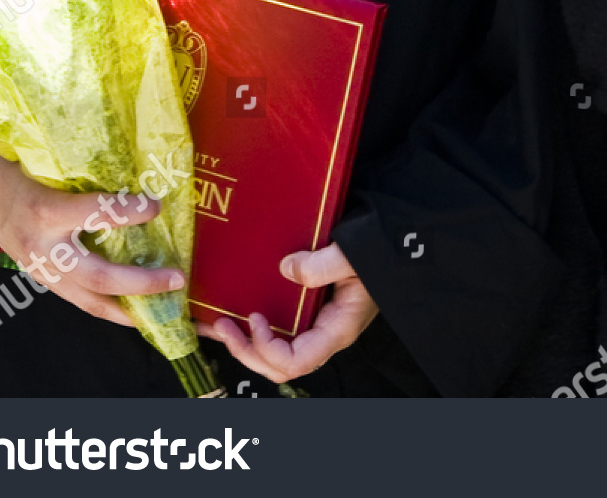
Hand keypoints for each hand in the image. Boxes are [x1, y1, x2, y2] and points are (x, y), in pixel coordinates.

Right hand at [0, 130, 184, 326]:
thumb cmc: (12, 160)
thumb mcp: (48, 162)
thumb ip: (87, 176)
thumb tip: (135, 178)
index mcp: (47, 210)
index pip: (98, 215)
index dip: (131, 212)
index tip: (157, 206)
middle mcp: (43, 246)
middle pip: (99, 277)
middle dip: (142, 284)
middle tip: (177, 279)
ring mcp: (37, 266)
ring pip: (87, 300)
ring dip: (125, 309)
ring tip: (157, 310)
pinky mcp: (35, 274)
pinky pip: (74, 297)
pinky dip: (102, 305)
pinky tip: (124, 307)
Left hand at [196, 242, 377, 382]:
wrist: (392, 242)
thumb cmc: (378, 251)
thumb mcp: (352, 255)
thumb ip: (322, 265)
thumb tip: (286, 269)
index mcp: (336, 329)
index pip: (296, 361)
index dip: (269, 349)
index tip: (255, 318)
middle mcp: (322, 334)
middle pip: (279, 365)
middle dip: (246, 351)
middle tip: (221, 326)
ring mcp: (315, 325)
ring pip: (274, 353)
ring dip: (243, 344)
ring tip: (215, 324)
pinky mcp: (308, 311)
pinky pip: (278, 330)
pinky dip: (252, 328)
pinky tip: (232, 313)